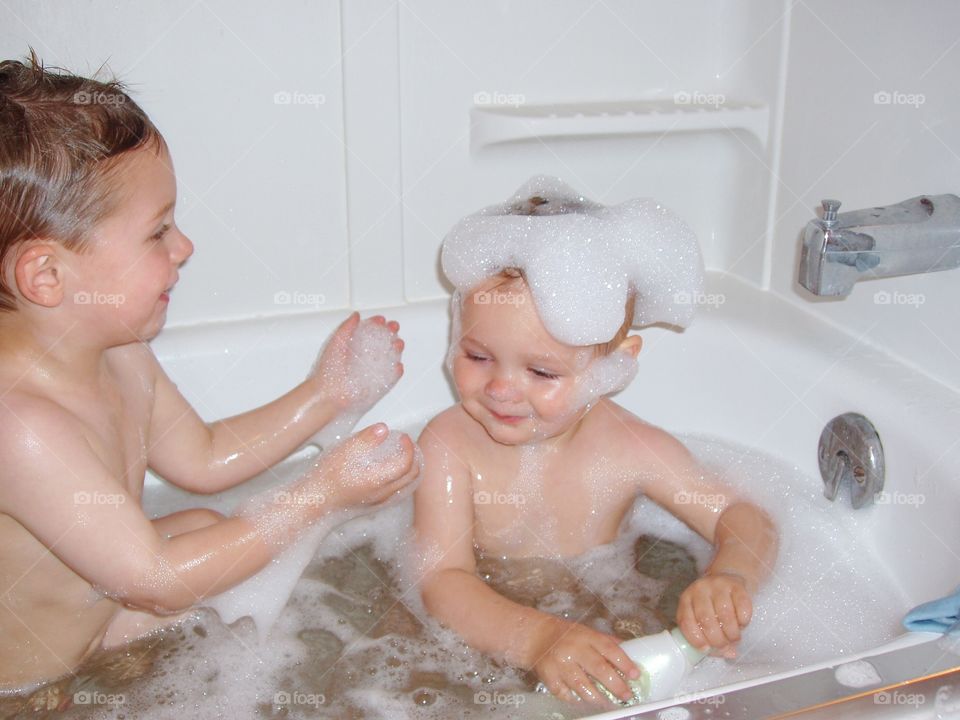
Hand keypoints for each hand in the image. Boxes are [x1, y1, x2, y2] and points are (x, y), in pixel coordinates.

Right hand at [299, 423, 419, 512]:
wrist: (313, 501)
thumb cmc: (325, 478)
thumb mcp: (345, 451)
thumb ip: (366, 438)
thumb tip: (384, 429)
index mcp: (378, 480)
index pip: (407, 463)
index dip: (409, 447)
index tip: (403, 436)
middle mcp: (383, 494)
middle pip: (412, 476)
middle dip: (414, 458)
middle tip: (407, 444)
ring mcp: (379, 502)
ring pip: (406, 486)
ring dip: (410, 469)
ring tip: (403, 456)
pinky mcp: (372, 506)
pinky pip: (397, 493)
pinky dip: (402, 480)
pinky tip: (391, 472)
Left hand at [310, 313, 403, 412]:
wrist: (328, 394)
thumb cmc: (327, 370)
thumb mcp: (336, 343)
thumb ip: (346, 328)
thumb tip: (356, 315)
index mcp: (355, 346)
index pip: (369, 332)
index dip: (377, 324)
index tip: (381, 319)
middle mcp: (365, 358)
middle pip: (383, 342)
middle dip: (391, 333)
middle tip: (394, 327)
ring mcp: (372, 371)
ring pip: (389, 357)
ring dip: (396, 349)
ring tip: (398, 343)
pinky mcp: (377, 386)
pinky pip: (390, 378)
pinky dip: (395, 372)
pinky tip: (398, 365)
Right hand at [530, 617, 639, 707]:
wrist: (537, 637)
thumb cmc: (567, 636)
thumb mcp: (587, 633)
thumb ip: (607, 643)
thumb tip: (631, 655)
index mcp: (586, 636)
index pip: (609, 649)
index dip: (624, 662)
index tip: (635, 674)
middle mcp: (573, 649)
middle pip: (597, 668)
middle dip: (615, 684)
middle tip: (627, 695)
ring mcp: (560, 664)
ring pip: (581, 685)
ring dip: (597, 697)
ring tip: (609, 703)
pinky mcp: (549, 677)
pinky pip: (565, 694)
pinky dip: (576, 700)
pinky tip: (585, 702)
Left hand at [677, 572, 752, 657]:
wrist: (728, 578)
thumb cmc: (713, 605)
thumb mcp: (704, 618)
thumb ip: (711, 638)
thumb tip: (729, 654)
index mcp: (686, 599)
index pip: (686, 621)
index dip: (695, 639)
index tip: (706, 649)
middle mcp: (699, 589)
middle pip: (705, 619)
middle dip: (717, 639)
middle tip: (725, 646)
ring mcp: (717, 584)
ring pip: (724, 613)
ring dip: (731, 632)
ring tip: (735, 638)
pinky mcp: (736, 584)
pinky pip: (741, 605)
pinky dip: (743, 620)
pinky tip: (742, 624)